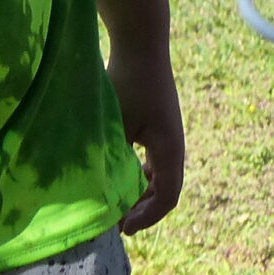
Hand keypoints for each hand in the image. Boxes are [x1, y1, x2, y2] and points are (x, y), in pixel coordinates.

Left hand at [109, 38, 184, 232]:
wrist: (142, 46)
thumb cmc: (128, 84)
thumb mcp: (116, 125)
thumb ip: (111, 157)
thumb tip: (99, 188)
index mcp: (170, 151)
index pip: (167, 198)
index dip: (147, 217)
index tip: (123, 228)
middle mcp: (174, 147)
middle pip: (165, 191)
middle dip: (143, 210)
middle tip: (117, 223)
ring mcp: (168, 136)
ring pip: (160, 177)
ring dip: (141, 193)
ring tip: (117, 205)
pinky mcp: (158, 126)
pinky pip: (154, 161)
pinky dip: (140, 176)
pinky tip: (121, 177)